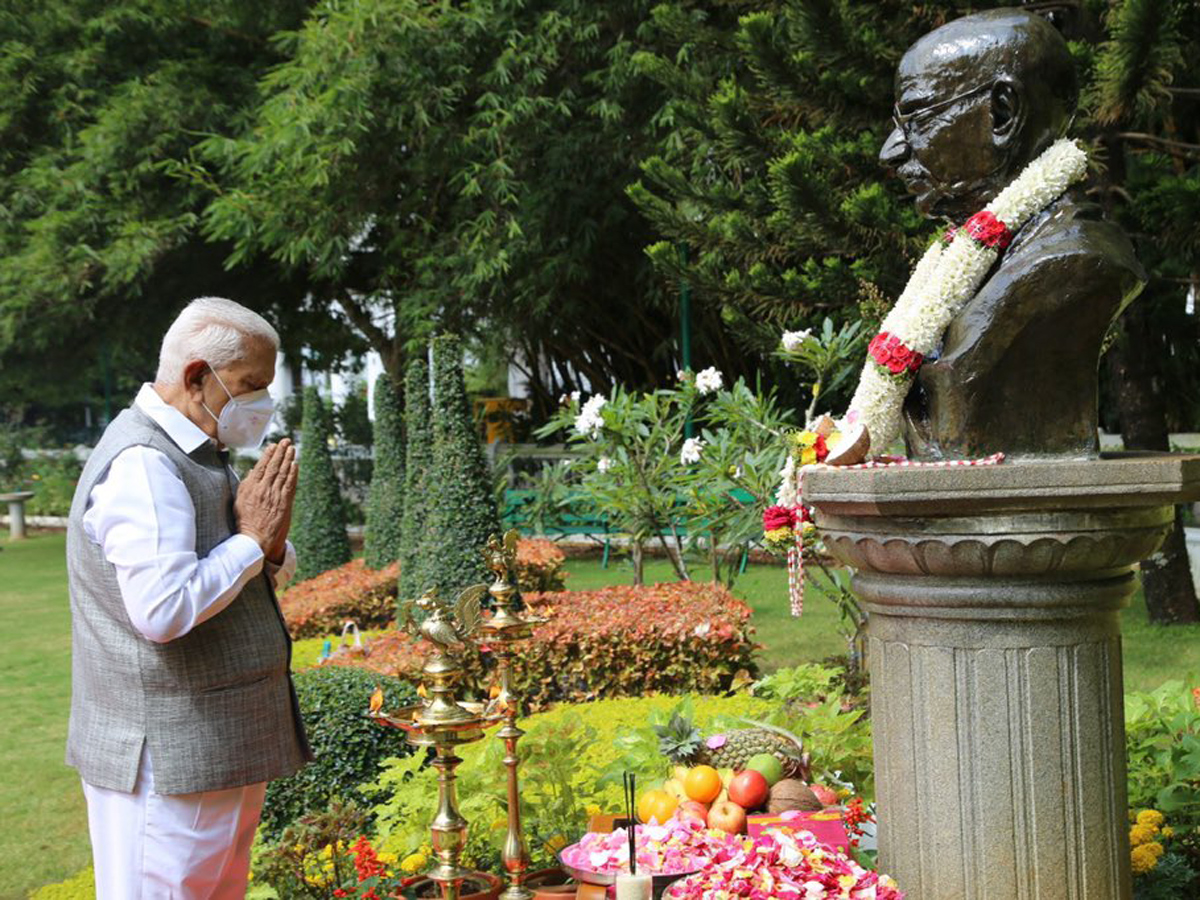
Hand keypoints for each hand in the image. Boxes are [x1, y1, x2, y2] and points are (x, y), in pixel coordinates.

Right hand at [234, 439, 297, 558]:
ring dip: (289, 459)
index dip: (268, 455)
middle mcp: (263, 490)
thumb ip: (246, 484)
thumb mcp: (239, 501)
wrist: (255, 539)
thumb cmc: (245, 521)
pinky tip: (295, 465)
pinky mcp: (284, 503)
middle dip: (281, 452)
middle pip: (274, 467)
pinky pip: (290, 485)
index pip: (261, 467)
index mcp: (250, 488)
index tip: (273, 445)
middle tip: (286, 441)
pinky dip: (293, 474)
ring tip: (292, 449)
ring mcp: (275, 496)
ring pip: (283, 473)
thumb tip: (253, 470)